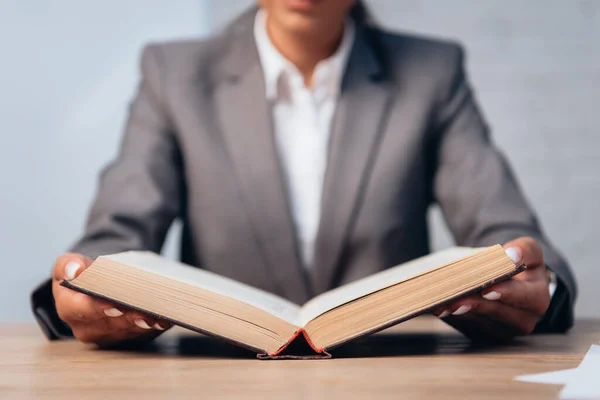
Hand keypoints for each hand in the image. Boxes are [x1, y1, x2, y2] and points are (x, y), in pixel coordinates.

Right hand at [52, 253, 171, 345]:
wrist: (97, 284)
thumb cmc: (84, 274)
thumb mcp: (69, 264)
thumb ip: (68, 264)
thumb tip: (74, 270)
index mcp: (70, 309)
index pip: (82, 311)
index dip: (98, 308)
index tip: (113, 304)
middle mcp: (88, 328)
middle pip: (112, 323)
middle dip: (128, 317)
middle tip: (144, 310)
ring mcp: (110, 335)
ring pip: (130, 330)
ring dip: (145, 323)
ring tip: (158, 314)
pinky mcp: (129, 337)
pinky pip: (143, 333)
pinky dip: (155, 325)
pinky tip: (166, 319)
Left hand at [434, 237, 550, 341]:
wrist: (510, 279)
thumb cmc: (518, 264)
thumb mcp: (528, 251)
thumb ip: (524, 249)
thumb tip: (511, 254)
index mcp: (537, 298)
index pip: (525, 297)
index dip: (507, 293)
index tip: (488, 289)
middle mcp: (524, 319)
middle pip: (499, 314)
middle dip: (476, 306)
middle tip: (456, 300)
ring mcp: (504, 329)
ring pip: (481, 322)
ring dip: (461, 313)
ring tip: (443, 304)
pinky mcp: (486, 333)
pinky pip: (469, 326)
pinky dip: (453, 317)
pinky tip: (439, 308)